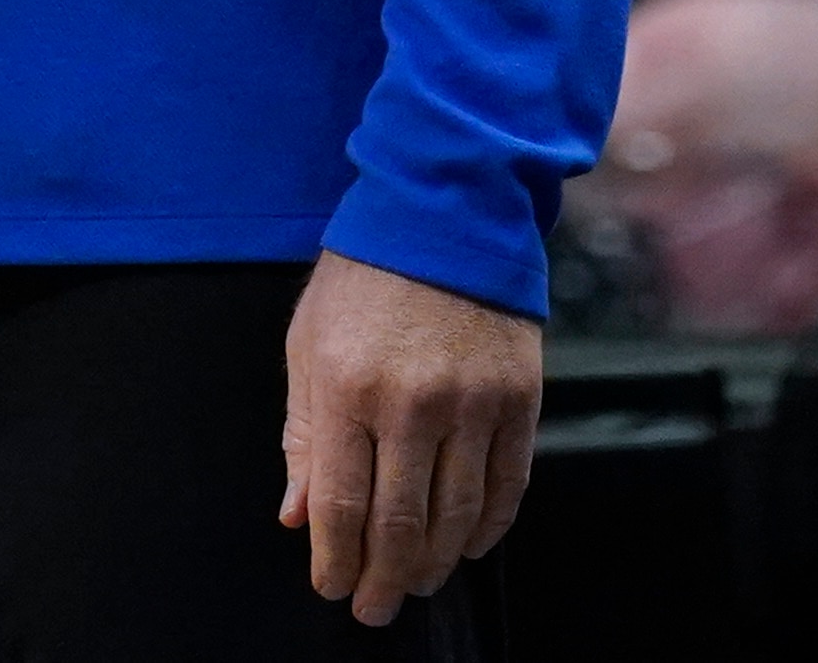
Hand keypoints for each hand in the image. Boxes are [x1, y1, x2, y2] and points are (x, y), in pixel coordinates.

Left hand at [276, 249, 541, 626]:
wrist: (446, 208)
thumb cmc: (365, 275)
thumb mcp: (308, 343)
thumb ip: (304, 434)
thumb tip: (297, 516)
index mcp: (348, 386)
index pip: (342, 503)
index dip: (335, 559)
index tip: (331, 588)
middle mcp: (412, 401)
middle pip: (400, 523)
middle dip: (383, 578)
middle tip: (374, 608)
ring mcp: (473, 402)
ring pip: (457, 516)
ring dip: (434, 563)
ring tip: (415, 583)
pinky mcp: (520, 398)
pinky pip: (508, 485)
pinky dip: (488, 528)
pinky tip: (468, 546)